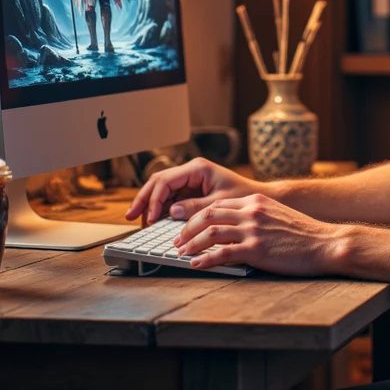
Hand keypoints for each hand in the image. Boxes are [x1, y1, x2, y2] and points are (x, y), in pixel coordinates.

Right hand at [124, 157, 257, 224]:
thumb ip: (195, 207)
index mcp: (197, 168)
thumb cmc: (244, 197)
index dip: (154, 199)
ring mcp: (189, 181)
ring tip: (139, 221)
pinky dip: (161, 209)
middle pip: (158, 183)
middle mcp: (191, 171)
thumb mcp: (219, 203)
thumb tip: (171, 212)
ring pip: (161, 190)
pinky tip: (153, 221)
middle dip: (144, 199)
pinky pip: (170, 198)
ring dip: (149, 205)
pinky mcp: (191, 191)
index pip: (166, 181)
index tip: (150, 218)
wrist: (259, 198)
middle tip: (131, 216)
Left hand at [172, 190, 343, 275]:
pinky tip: (197, 264)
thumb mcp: (277, 215)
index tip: (185, 224)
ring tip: (181, 252)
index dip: (196, 214)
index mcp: (255, 201)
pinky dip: (205, 259)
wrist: (326, 243)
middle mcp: (251, 211)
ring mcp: (253, 230)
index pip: (217, 204)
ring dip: (192, 243)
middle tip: (177, 240)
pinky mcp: (256, 250)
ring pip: (211, 232)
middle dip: (187, 227)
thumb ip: (256, 215)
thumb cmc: (304, 234)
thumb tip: (234, 225)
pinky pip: (222, 253)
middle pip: (208, 214)